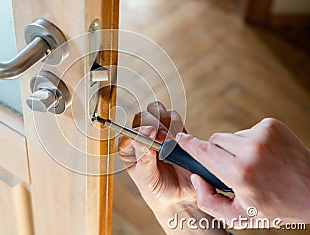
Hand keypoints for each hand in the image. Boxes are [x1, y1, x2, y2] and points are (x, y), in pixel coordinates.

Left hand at [118, 102, 225, 233]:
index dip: (137, 131)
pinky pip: (173, 117)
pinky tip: (178, 140)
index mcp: (129, 150)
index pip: (127, 133)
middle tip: (161, 138)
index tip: (149, 134)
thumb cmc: (158, 191)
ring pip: (156, 111)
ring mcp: (159, 133)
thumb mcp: (147, 179)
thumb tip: (142, 139)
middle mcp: (142, 138)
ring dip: (164, 122)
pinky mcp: (175, 132)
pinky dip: (176, 124)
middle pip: (141, 117)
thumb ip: (144, 159)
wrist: (182, 198)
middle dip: (152, 124)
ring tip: (169, 140)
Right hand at [178, 118, 309, 225]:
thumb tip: (196, 177)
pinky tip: (265, 156)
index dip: (188, 145)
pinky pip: (247, 130)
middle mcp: (250, 150)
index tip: (179, 139)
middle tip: (230, 168)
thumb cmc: (278, 206)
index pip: (203, 151)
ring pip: (230, 135)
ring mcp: (262, 135)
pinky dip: (250, 142)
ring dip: (234, 147)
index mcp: (240, 173)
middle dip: (217, 153)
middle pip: (214, 141)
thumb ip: (209, 201)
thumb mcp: (241, 216)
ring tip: (254, 164)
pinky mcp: (271, 125)